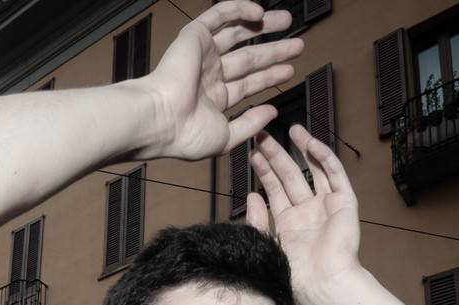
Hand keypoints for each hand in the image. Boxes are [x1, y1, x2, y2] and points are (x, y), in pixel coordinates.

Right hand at [139, 2, 301, 160]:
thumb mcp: (227, 137)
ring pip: (237, 33)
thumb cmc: (186, 135)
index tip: (289, 71)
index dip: (270, 76)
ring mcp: (202, 54)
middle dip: (273, 51)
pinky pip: (219, 15)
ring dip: (262, 26)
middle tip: (296, 45)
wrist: (161, 119)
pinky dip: (239, 10)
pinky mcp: (194, 37)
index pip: (249, 83)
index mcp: (214, 98)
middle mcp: (209, 74)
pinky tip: (259, 14)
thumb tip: (271, 112)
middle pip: (249, 57)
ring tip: (288, 21)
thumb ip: (250, 124)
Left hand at [247, 125, 361, 304]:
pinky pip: (334, 174)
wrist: (325, 283)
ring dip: (302, 150)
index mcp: (289, 224)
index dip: (264, 171)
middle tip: (263, 136)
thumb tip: (251, 195)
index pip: (274, 189)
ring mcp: (326, 206)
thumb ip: (258, 220)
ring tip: (290, 130)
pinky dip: (324, 157)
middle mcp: (308, 212)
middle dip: (277, 155)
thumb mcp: (267, 244)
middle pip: (291, 176)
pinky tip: (310, 143)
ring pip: (313, 170)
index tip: (252, 154)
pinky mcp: (344, 202)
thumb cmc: (297, 274)